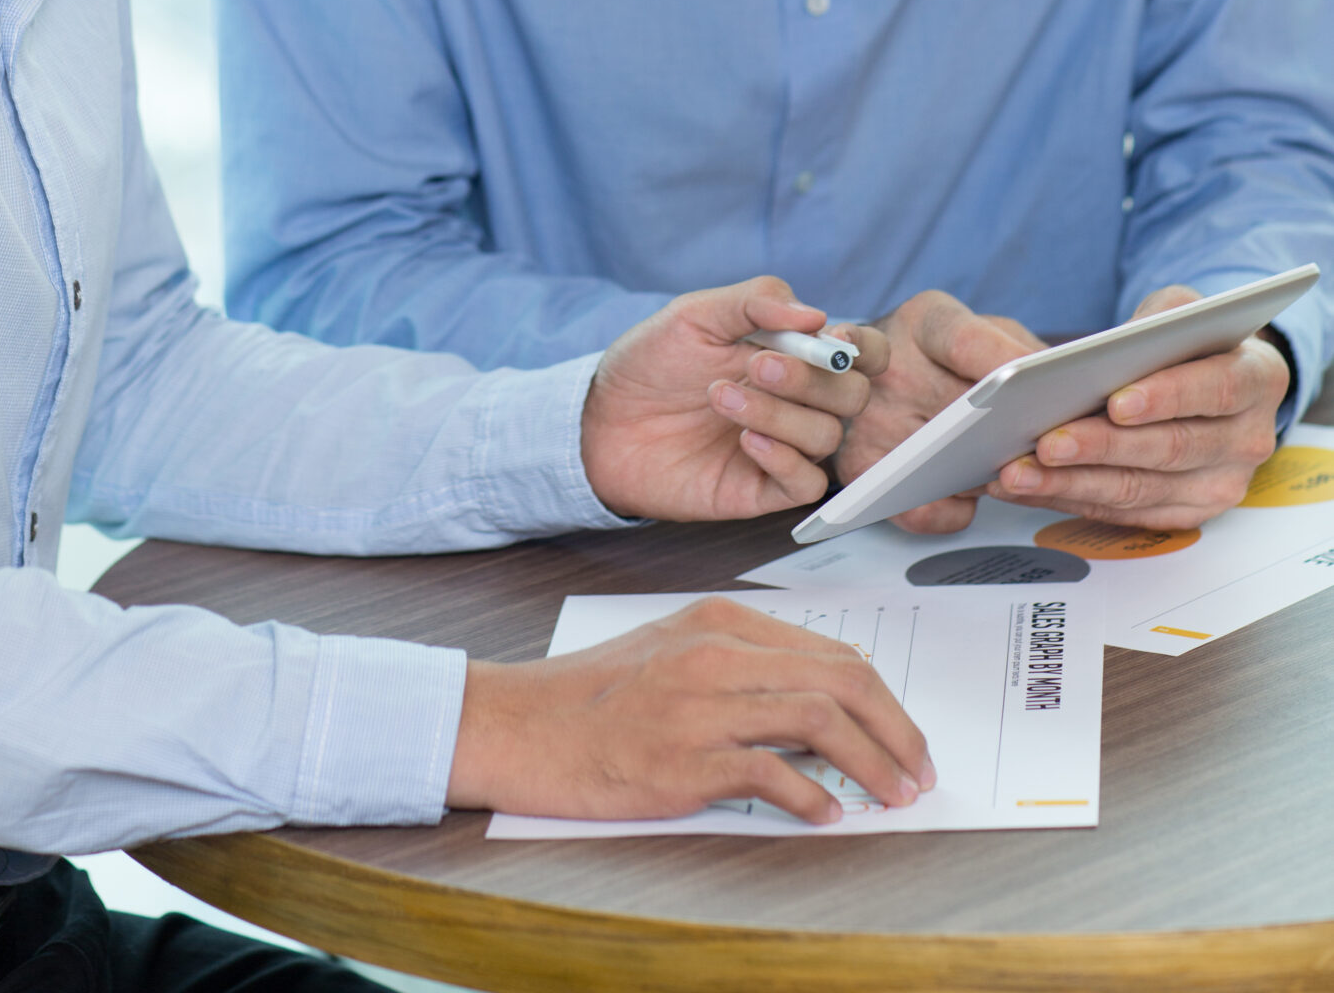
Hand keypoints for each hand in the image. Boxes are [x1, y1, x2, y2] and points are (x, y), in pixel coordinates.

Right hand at [447, 597, 934, 825]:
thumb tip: (821, 707)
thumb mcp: (672, 651)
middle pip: (841, 680)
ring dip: (871, 764)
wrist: (518, 724)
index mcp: (719, 621)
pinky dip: (811, 796)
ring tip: (891, 797)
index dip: (885, 701)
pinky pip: (769, 773)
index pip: (833, 652)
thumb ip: (742, 666)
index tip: (907, 739)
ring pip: (818, 719)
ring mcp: (699, 703)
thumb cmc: (594, 697)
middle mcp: (715, 651)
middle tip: (917, 772)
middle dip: (896, 731)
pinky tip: (825, 815)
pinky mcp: (681, 759)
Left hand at [580, 276, 887, 519]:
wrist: (601, 421)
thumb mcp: (695, 316)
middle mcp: (796, 401)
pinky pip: (806, 485)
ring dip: (781, 414)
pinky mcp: (761, 489)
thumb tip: (816, 313)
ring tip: (721, 397)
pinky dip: (786, 461)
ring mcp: (781, 445)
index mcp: (791, 355)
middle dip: (810, 380)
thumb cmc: (650, 363)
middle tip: (755, 366)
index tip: (832, 340)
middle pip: (850, 396)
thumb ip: (754, 303)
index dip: (861, 348)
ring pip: (826, 437)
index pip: (857, 353)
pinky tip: (747, 440)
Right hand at [833, 289, 1043, 533]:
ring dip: (988, 476)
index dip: (1010, 366)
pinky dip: (955, 510)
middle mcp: (889, 368)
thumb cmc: (945, 353)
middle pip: (961, 412)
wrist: (874, 367)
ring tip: (1011, 466)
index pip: (967, 343)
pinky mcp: (860, 465)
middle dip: (1012, 433)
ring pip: (946, 465)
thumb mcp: (986, 329)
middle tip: (1051, 446)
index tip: (1050, 386)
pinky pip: (919, 508)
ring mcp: (870, 418)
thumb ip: (1025, 353)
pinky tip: (970, 493)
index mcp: (923, 323)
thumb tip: (1078, 397)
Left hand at [988, 286, 1289, 528]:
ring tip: (1017, 472)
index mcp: (1257, 380)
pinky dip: (1071, 499)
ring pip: (1140, 490)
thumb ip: (1157, 320)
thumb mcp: (1182, 311)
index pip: (1215, 390)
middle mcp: (1248, 439)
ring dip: (1072, 484)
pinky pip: (1124, 513)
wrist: (1219, 384)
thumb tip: (1108, 347)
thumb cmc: (1192, 343)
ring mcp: (1220, 484)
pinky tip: (1029, 487)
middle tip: (1043, 443)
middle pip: (1170, 449)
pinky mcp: (1188, 512)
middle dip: (1100, 447)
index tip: (1115, 402)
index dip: (1166, 397)